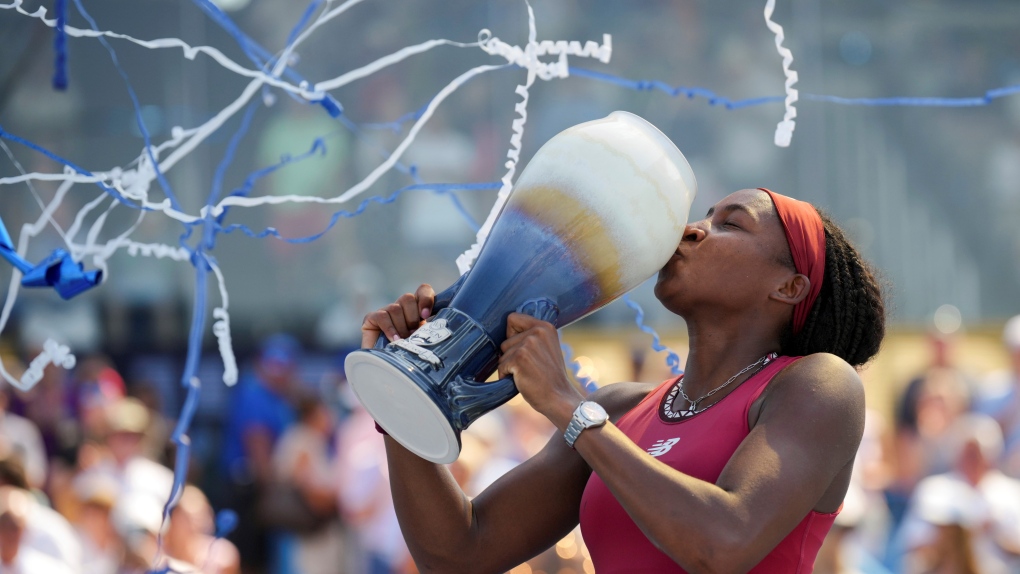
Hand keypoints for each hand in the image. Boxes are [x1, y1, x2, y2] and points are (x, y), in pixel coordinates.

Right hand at [361, 284, 434, 347]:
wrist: (386, 369)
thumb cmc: (408, 354)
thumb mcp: (422, 341)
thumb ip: (429, 330)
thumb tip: (438, 326)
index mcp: (416, 309)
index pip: (423, 290)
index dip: (426, 299)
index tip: (426, 315)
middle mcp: (401, 307)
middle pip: (408, 298)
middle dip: (413, 318)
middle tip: (413, 334)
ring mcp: (386, 311)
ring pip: (396, 307)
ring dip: (401, 326)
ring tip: (403, 340)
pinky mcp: (371, 318)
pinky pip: (382, 316)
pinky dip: (390, 329)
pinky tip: (394, 340)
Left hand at [498, 313, 582, 429]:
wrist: (559, 397)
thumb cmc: (550, 377)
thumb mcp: (546, 348)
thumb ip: (532, 337)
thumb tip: (507, 332)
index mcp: (545, 326)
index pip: (513, 318)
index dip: (511, 334)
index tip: (521, 348)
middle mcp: (538, 332)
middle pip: (505, 340)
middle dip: (511, 355)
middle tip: (529, 366)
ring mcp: (528, 344)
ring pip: (502, 354)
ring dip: (510, 366)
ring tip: (527, 373)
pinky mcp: (520, 358)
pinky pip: (501, 365)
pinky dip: (506, 376)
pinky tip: (522, 380)